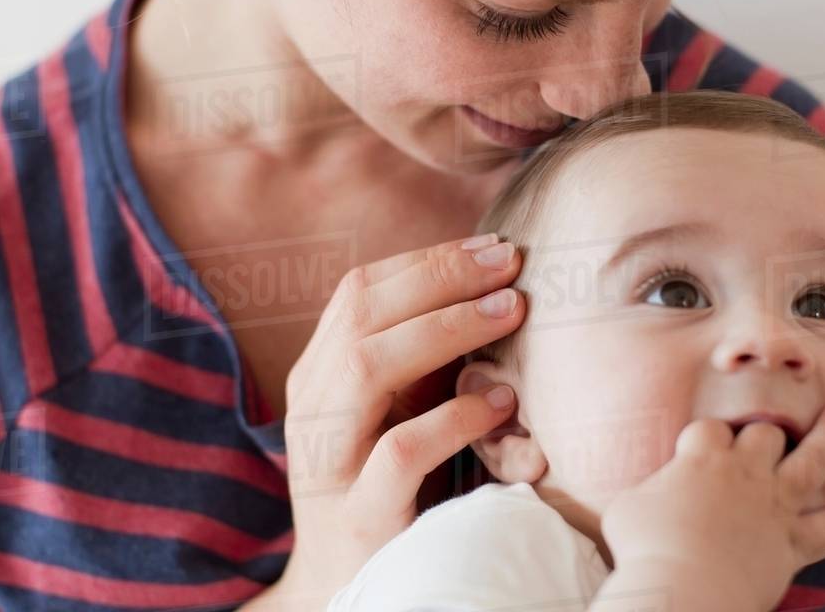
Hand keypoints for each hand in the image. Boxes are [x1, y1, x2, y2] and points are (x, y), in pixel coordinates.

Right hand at [262, 234, 524, 607]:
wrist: (349, 584)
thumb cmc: (393, 483)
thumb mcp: (400, 406)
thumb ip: (425, 354)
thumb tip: (495, 283)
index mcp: (320, 373)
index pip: (360, 290)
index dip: (427, 259)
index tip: (492, 246)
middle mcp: (313, 407)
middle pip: (364, 314)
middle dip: (442, 278)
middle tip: (511, 265)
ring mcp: (328, 460)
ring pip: (369, 367)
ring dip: (447, 329)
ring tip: (512, 314)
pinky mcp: (360, 514)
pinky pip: (399, 451)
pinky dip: (455, 418)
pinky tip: (502, 401)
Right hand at [599, 405, 824, 611]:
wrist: (683, 588)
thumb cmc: (644, 547)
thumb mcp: (625, 507)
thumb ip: (642, 490)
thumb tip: (628, 489)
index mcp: (703, 458)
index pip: (710, 428)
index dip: (707, 436)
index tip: (701, 447)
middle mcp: (745, 473)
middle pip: (766, 433)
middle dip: (769, 431)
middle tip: (775, 430)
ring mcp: (774, 506)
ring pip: (813, 461)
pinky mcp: (792, 543)